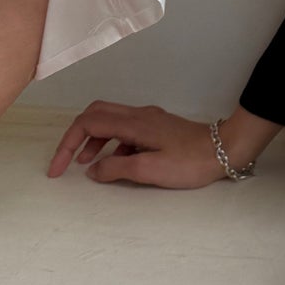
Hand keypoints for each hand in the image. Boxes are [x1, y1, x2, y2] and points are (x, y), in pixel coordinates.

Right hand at [46, 101, 230, 189]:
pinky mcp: (157, 127)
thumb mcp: (150, 170)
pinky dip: (112, 144)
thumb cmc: (192, 161)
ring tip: (88, 165)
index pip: (88, 123)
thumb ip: (117, 168)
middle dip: (76, 136)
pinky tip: (117, 163)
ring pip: (110, 121)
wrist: (226, 150)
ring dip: (94, 140)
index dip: (67, 144)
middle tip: (67, 161)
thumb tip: (93, 170)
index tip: (58, 168)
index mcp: (133, 123)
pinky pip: (125, 130)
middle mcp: (139, 115)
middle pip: (95, 114)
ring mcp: (149, 119)